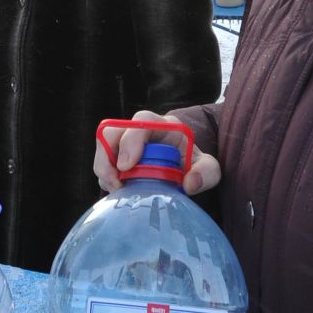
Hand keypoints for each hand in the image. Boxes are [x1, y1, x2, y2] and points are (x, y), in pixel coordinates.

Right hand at [94, 110, 221, 195]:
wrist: (187, 170)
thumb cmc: (196, 165)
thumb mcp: (209, 168)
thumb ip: (206, 173)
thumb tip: (189, 183)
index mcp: (163, 126)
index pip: (142, 121)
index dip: (130, 141)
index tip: (126, 166)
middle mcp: (141, 130)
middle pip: (112, 131)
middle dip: (107, 156)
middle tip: (115, 182)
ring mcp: (126, 143)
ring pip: (103, 146)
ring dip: (103, 168)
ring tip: (116, 188)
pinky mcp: (118, 157)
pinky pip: (103, 163)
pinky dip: (105, 177)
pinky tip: (118, 191)